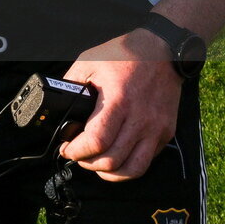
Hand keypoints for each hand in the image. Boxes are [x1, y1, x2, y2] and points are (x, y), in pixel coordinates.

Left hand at [58, 28, 182, 180]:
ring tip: (96, 164)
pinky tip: (117, 158)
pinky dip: (129, 166)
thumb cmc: (124, 54)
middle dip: (88, 164)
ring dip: (110, 173)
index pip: (97, 141)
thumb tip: (59, 103)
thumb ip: (73, 82)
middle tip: (78, 156)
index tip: (67, 149)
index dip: (77, 151)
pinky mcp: (166, 133)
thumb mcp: (90, 60)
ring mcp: (155, 128)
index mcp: (118, 100)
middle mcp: (140, 119)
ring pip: (132, 169)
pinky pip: (147, 161)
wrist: (163, 50)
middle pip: (112, 161)